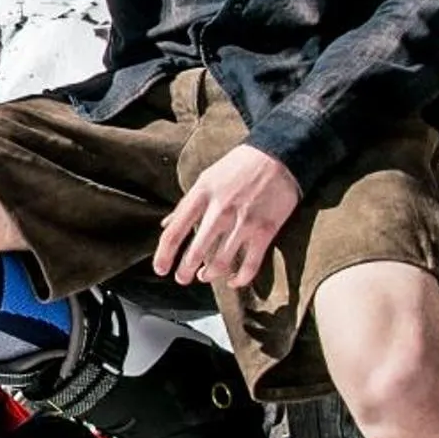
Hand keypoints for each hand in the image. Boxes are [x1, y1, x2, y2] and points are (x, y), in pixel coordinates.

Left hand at [153, 144, 302, 287]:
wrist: (278, 155)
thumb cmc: (239, 166)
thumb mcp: (206, 178)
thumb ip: (186, 204)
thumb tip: (166, 224)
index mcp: (201, 195)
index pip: (174, 232)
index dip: (164, 255)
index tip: (160, 269)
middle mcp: (219, 211)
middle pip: (195, 252)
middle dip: (184, 271)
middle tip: (182, 278)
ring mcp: (243, 222)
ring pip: (220, 263)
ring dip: (209, 275)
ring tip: (204, 276)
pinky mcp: (265, 230)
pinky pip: (250, 265)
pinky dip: (240, 279)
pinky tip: (233, 281)